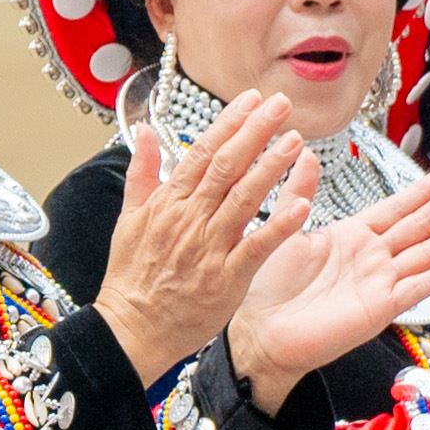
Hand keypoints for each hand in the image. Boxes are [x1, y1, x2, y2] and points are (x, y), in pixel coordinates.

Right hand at [92, 94, 312, 379]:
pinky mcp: (226, 278)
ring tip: (295, 140)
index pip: (203, 151)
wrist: (132, 329)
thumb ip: (141, 172)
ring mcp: (209, 247)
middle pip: (227, 166)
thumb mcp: (128, 219)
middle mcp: (190, 219)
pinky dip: (279, 225)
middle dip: (256, 131)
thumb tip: (141, 131)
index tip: (252, 99)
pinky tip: (301, 204)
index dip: (230, 122)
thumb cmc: (131, 278)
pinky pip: (257, 246)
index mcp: (168, 202)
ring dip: (271, 166)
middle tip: (282, 105)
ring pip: (244, 198)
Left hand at [224, 176, 429, 409]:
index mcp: (352, 236)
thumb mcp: (285, 227)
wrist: (260, 331)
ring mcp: (378, 283)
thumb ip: (300, 192)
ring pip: (426, 255)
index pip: (397, 208)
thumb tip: (302, 152)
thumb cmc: (268, 285)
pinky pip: (413, 289)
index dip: (423, 191)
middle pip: (420, 226)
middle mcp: (372, 258)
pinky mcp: (378, 309)